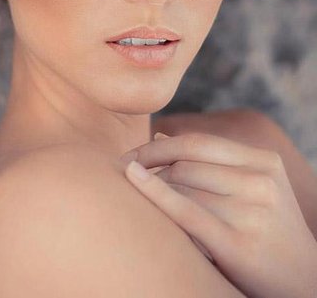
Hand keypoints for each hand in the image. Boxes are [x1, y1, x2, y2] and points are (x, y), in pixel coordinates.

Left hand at [119, 132, 316, 297]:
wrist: (304, 283)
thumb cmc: (267, 232)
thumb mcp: (252, 188)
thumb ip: (211, 162)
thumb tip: (160, 138)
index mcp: (264, 161)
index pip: (198, 143)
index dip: (158, 147)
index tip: (132, 155)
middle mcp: (260, 181)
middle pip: (186, 164)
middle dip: (149, 167)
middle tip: (122, 173)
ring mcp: (252, 211)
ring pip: (182, 186)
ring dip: (151, 185)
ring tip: (131, 191)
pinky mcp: (239, 243)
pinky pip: (185, 210)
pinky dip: (155, 192)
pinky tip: (133, 180)